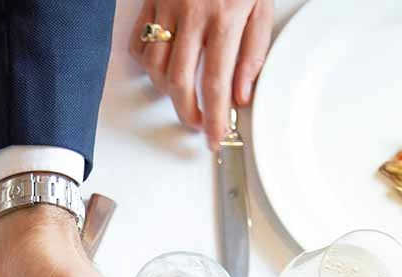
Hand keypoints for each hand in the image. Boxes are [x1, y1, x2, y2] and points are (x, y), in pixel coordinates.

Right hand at [130, 0, 272, 146]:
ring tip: (182, 96)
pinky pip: (140, 42)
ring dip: (165, 91)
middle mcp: (193, 16)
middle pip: (178, 83)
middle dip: (186, 112)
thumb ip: (253, 51)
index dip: (213, 118)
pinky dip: (146, 63)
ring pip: (154, 66)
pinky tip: (161, 67)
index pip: (215, 84)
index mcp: (224, 19)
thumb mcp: (261, 6)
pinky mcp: (152, 1)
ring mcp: (168, 8)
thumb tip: (241, 93)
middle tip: (197, 123)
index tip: (214, 138)